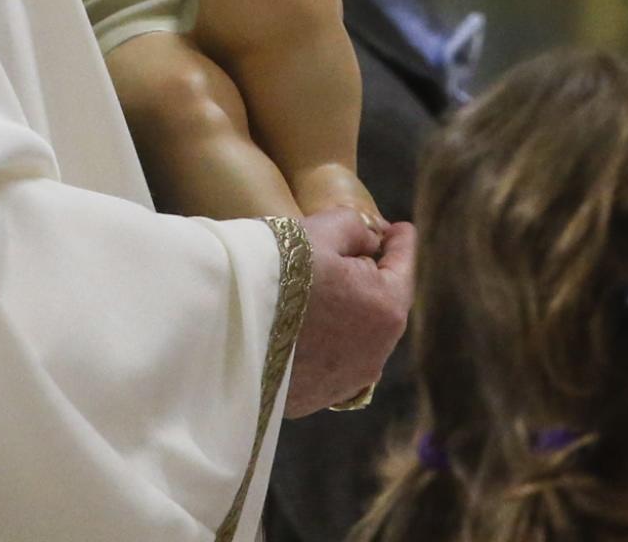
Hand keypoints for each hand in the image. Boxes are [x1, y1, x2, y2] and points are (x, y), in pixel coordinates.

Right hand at [287, 206, 415, 415]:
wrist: (224, 325)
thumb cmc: (278, 269)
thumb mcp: (324, 230)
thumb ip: (358, 229)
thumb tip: (371, 241)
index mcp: (387, 308)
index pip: (404, 265)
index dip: (401, 241)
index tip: (399, 229)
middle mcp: (376, 353)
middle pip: (381, 304)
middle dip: (372, 278)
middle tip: (358, 252)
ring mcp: (346, 383)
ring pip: (358, 338)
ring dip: (349, 315)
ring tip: (325, 291)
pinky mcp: (315, 399)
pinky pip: (330, 364)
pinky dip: (325, 344)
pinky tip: (304, 327)